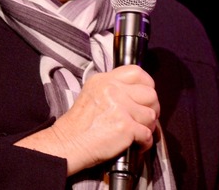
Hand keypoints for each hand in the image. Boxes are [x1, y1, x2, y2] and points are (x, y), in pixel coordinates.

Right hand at [15, 64, 158, 175]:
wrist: (67, 144)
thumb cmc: (79, 125)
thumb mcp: (92, 94)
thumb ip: (113, 89)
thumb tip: (138, 96)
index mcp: (104, 80)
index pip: (137, 72)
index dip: (147, 85)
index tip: (144, 98)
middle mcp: (112, 90)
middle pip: (150, 94)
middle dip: (151, 108)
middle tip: (143, 119)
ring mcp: (120, 107)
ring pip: (151, 115)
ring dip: (147, 127)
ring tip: (136, 133)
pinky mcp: (125, 126)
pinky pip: (148, 134)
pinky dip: (144, 143)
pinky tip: (135, 145)